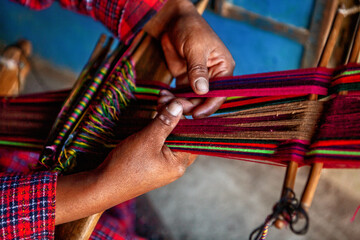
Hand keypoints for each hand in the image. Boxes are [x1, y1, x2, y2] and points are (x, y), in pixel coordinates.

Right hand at [55, 101, 194, 223]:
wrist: (103, 186)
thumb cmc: (126, 166)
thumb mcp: (147, 140)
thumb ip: (165, 121)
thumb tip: (179, 105)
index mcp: (180, 163)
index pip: (193, 134)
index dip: (187, 115)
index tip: (177, 99)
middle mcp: (176, 165)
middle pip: (183, 134)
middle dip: (175, 114)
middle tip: (164, 98)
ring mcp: (164, 165)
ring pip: (172, 136)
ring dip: (166, 119)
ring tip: (159, 101)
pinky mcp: (153, 162)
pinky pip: (162, 142)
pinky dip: (159, 128)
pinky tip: (154, 115)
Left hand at [144, 0, 234, 117]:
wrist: (173, 21)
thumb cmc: (190, 28)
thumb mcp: (195, 47)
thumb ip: (198, 69)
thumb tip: (202, 91)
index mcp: (223, 69)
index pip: (220, 94)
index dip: (209, 106)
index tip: (195, 114)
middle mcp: (213, 77)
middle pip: (203, 100)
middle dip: (188, 106)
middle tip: (172, 108)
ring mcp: (198, 80)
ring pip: (190, 100)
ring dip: (177, 104)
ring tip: (163, 102)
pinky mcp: (184, 80)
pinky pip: (180, 95)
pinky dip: (171, 98)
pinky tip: (162, 96)